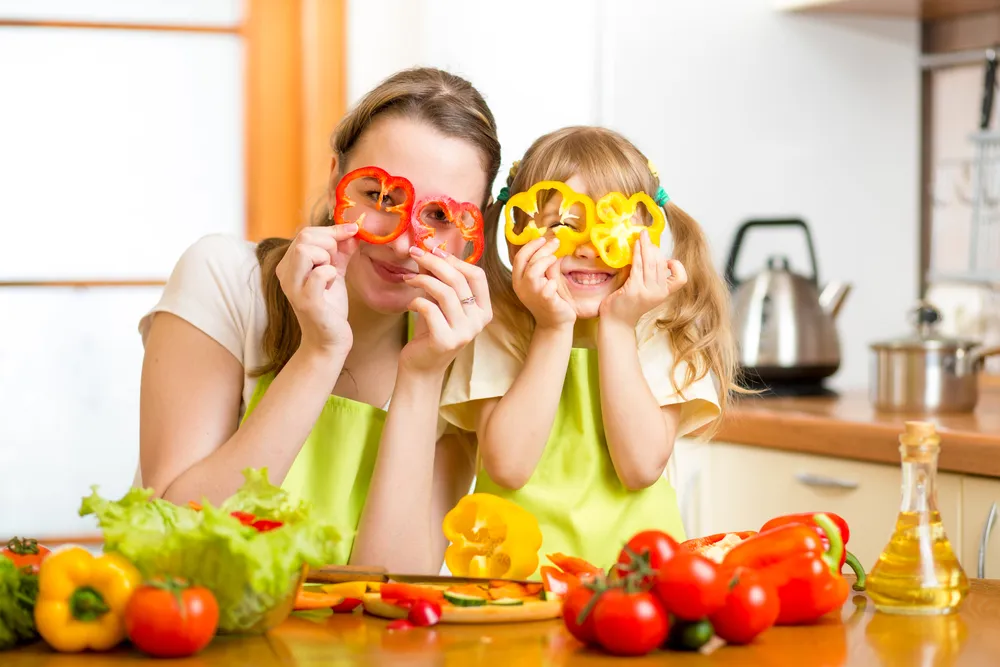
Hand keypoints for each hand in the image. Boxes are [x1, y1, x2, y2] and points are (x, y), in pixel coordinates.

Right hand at [275, 223, 359, 356]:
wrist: (329, 340)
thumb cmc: (330, 306)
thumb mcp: (335, 272)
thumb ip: (341, 251)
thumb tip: (352, 230)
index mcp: (289, 264)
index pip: (306, 232)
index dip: (332, 229)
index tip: (353, 230)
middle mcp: (285, 274)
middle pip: (305, 237)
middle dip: (329, 243)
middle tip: (335, 263)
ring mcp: (293, 287)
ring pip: (306, 250)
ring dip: (327, 258)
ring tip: (330, 275)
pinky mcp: (306, 301)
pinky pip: (320, 274)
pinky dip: (331, 275)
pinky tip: (331, 288)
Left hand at [399, 246, 492, 375]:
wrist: (421, 366)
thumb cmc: (431, 330)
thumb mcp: (437, 301)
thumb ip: (436, 277)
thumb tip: (427, 249)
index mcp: (483, 310)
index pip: (477, 275)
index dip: (455, 259)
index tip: (433, 249)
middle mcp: (478, 321)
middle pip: (459, 280)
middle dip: (434, 262)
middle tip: (415, 252)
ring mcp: (465, 332)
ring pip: (445, 293)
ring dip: (422, 280)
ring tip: (408, 279)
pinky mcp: (446, 341)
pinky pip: (430, 310)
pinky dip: (416, 301)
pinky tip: (410, 305)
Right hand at [512, 237, 575, 329]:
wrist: (555, 323)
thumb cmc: (549, 300)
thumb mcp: (542, 280)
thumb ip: (541, 267)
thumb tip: (548, 246)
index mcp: (518, 280)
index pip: (519, 258)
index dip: (531, 245)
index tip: (543, 238)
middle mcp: (521, 287)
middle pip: (528, 261)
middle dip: (542, 248)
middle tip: (555, 242)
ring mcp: (532, 295)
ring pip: (533, 271)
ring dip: (545, 261)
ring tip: (555, 259)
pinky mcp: (545, 301)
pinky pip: (548, 286)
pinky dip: (553, 281)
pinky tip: (556, 284)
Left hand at [599, 230, 687, 326]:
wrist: (616, 322)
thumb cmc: (628, 305)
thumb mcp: (646, 292)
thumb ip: (651, 277)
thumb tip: (651, 253)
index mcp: (664, 294)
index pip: (681, 278)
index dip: (677, 266)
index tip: (666, 260)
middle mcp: (659, 293)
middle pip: (663, 264)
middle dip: (654, 247)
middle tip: (646, 235)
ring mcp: (647, 292)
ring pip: (651, 263)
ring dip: (646, 246)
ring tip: (641, 235)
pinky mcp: (634, 289)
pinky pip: (638, 266)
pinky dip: (637, 253)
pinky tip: (635, 245)